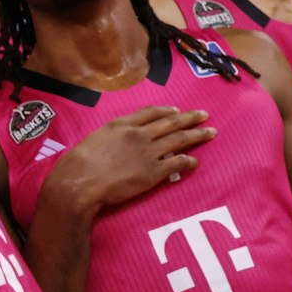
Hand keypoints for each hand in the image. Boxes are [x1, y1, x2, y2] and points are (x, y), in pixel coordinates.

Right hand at [38, 106, 214, 216]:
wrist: (81, 181)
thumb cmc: (80, 163)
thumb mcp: (95, 138)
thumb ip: (112, 136)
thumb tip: (120, 139)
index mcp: (123, 124)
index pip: (150, 113)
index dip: (166, 110)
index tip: (177, 110)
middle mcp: (139, 134)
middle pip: (170, 122)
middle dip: (190, 118)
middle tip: (205, 114)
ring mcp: (148, 152)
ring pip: (179, 140)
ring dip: (197, 135)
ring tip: (211, 132)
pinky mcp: (153, 172)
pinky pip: (177, 164)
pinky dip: (188, 161)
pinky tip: (195, 161)